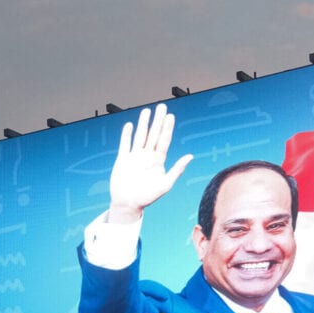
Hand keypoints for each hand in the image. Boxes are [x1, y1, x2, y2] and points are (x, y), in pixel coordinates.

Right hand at [107, 104, 192, 224]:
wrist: (128, 204)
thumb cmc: (148, 197)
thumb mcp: (165, 184)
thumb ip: (177, 169)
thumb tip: (190, 156)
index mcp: (158, 161)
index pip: (164, 140)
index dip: (167, 128)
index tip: (170, 116)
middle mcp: (147, 156)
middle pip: (153, 134)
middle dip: (157, 121)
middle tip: (162, 107)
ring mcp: (135, 157)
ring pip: (140, 136)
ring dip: (143, 124)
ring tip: (146, 111)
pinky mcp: (122, 160)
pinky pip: (125, 144)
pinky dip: (127, 135)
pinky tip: (130, 125)